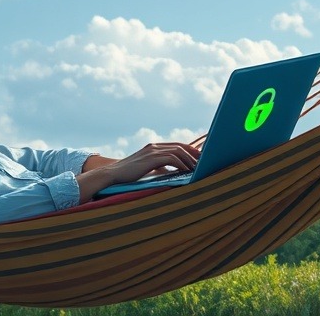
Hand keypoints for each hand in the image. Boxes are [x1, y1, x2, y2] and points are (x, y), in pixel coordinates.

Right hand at [75, 142, 200, 201]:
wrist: (112, 175)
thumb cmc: (129, 175)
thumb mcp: (147, 169)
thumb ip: (160, 167)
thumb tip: (173, 172)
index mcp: (153, 147)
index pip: (177, 145)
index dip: (190, 150)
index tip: (201, 157)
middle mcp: (154, 146)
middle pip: (180, 146)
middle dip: (194, 153)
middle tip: (207, 161)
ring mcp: (152, 151)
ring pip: (178, 151)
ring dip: (190, 159)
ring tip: (199, 167)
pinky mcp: (150, 158)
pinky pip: (171, 158)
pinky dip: (181, 164)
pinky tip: (187, 171)